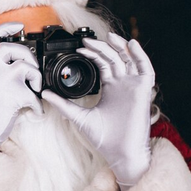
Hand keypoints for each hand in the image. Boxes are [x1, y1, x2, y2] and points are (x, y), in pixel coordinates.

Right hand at [0, 22, 41, 145]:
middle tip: (32, 69)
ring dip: (36, 77)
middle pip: (12, 47)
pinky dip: (38, 104)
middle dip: (28, 56)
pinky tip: (35, 110)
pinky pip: (33, 94)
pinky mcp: (12, 95)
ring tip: (35, 89)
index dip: (6, 27)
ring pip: (26, 66)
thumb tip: (18, 58)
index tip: (18, 26)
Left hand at [42, 33, 154, 189]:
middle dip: (103, 47)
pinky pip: (146, 69)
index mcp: (110, 89)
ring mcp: (133, 87)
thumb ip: (62, 104)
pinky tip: (132, 45)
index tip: (79, 48)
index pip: (103, 64)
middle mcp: (122, 85)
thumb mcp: (78, 116)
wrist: (120, 153)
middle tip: (88, 41)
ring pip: (130, 59)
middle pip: (115, 58)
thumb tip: (44, 93)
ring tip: (109, 37)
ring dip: (121, 46)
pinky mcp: (143, 91)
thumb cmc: (104, 138)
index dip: (93, 54)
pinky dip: (141, 56)